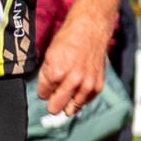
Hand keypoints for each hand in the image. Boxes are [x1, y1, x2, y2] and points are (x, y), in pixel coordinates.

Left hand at [38, 3, 109, 118]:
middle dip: (52, 102)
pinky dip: (79, 98)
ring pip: (70, 109)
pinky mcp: (97, 86)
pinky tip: (77, 87)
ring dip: (67, 102)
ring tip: (67, 90)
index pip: (43, 95)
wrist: (90, 30)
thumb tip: (45, 94)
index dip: (43, 90)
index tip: (47, 84)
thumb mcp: (48, 56)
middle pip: (55, 108)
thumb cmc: (68, 40)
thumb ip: (45, 77)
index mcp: (56, 73)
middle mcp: (73, 81)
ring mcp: (87, 85)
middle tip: (55, 93)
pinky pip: (84, 103)